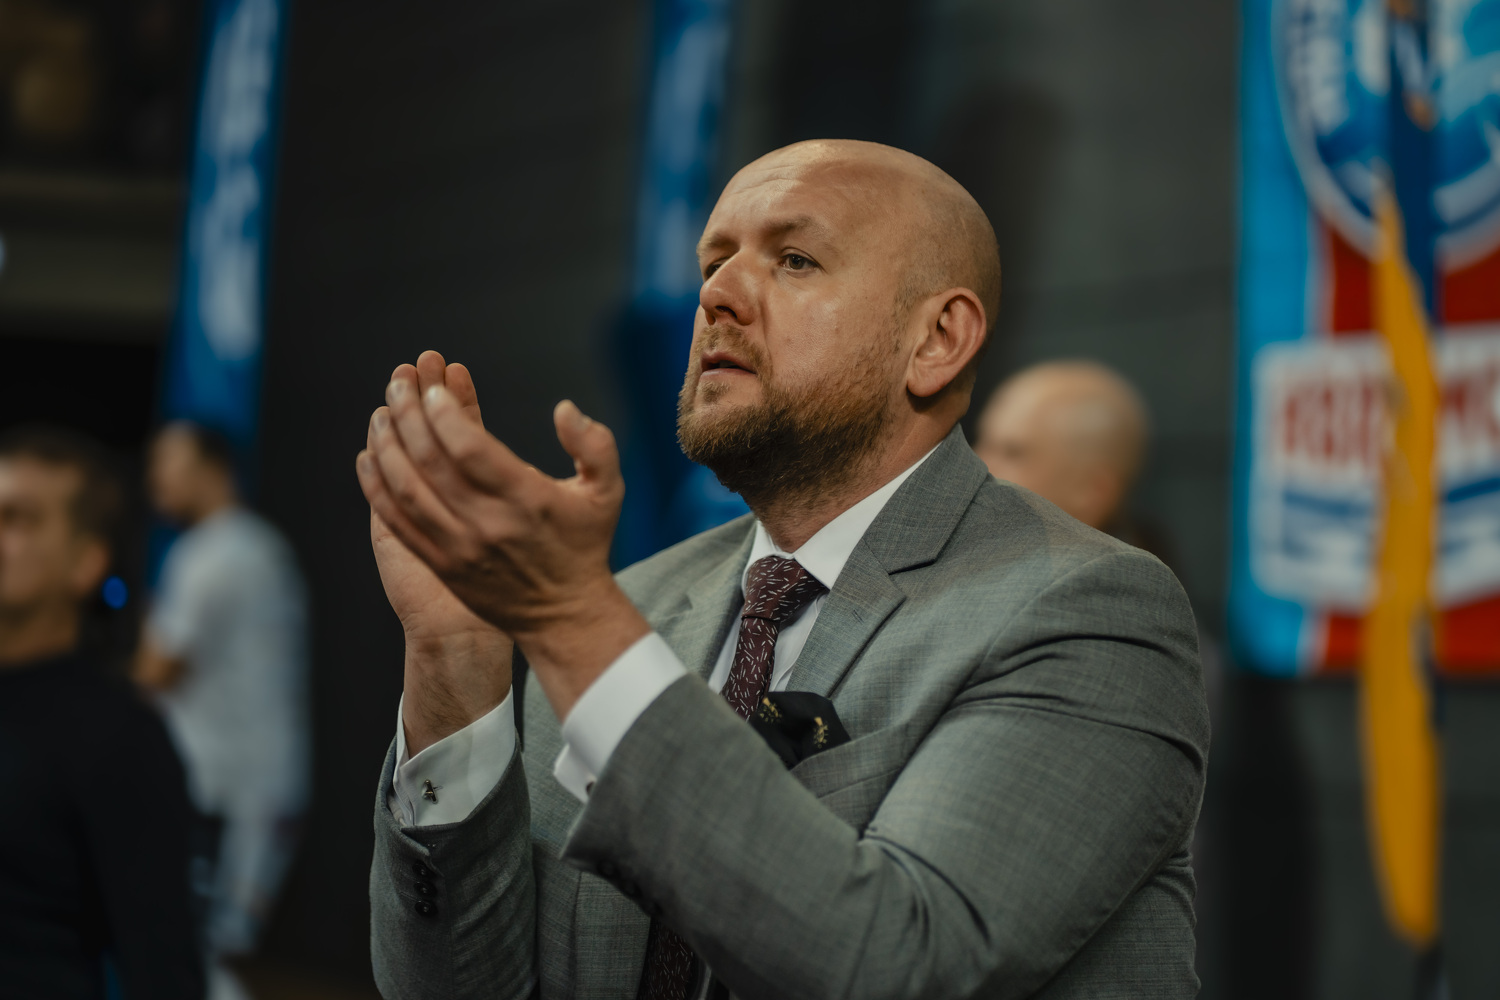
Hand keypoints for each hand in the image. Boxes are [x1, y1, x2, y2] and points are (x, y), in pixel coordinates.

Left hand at [356, 351, 649, 719]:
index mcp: (527, 499)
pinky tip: (368, 456)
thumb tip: (563, 409)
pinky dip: (376, 486)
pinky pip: (397, 521)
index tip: (434, 388)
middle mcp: (488, 524)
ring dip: (387, 446)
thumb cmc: (585, 544)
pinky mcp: (440, 564)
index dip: (446, 413)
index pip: (471, 449)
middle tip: (398, 384)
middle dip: (408, 415)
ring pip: (406, 489)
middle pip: (431, 462)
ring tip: (381, 412)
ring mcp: (459, 547)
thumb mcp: (607, 491)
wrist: (565, 614)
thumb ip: (594, 444)